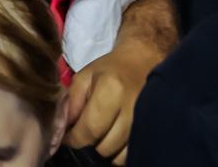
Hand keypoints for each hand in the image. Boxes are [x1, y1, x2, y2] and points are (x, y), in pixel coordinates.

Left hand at [63, 42, 162, 163]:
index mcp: (111, 91)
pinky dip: (118, 152)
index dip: (74, 139)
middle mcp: (131, 110)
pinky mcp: (152, 131)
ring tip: (100, 133)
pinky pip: (130, 156)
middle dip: (89, 143)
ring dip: (104, 148)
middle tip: (84, 132)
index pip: (90, 129)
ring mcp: (145, 123)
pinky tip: (113, 137)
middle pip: (104, 146)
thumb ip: (72, 103)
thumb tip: (65, 130)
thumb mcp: (83, 78)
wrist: (142, 61)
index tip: (67, 137)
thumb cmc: (109, 69)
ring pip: (117, 156)